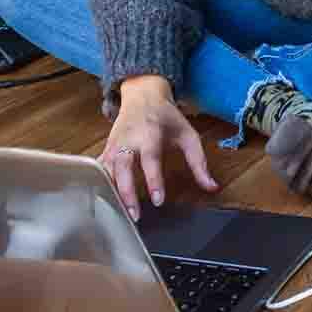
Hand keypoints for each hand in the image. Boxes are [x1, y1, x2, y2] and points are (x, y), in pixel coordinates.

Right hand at [100, 76, 218, 220]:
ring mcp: (114, 145)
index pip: (150, 159)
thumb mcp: (188, 135)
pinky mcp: (106, 150)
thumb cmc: (167, 118)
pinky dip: (100, 186)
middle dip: (127, 192)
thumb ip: (199, 162)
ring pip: (106, 171)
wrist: (143, 96)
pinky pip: (99, 170)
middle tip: (135, 216)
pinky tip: (104, 204)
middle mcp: (128, 140)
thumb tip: (212, 187)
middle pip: (123, 167)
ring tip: (118, 216)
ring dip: (112, 192)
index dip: (153, 180)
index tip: (158, 201)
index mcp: (150, 133)